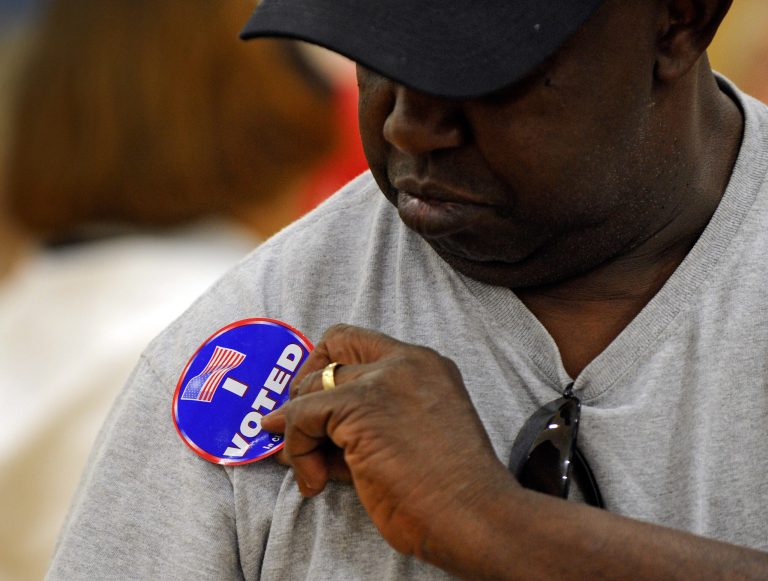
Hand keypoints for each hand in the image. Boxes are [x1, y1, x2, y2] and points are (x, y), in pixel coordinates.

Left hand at [261, 324, 514, 557]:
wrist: (474, 516)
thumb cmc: (448, 494)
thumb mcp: (407, 442)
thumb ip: (362, 426)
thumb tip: (296, 432)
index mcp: (424, 365)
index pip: (358, 341)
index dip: (327, 366)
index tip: (315, 400)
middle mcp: (404, 362)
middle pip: (329, 354)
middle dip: (303, 392)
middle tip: (299, 432)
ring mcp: (382, 381)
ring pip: (310, 389)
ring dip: (298, 433)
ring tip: (311, 472)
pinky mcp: (359, 406)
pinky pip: (302, 417)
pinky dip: (298, 451)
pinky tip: (315, 482)